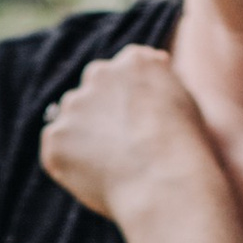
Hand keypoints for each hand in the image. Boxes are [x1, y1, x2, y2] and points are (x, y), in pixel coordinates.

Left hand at [37, 44, 217, 224]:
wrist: (165, 181)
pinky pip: (56, 150)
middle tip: (121, 148)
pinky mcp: (56, 138)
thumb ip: (161, 82)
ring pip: (70, 120)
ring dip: (82, 138)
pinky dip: (70, 163)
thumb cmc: (185, 149)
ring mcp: (73, 106)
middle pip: (91, 91)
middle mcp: (99, 74)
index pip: (121, 72)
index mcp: (134, 61)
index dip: (126, 100)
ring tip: (112, 167)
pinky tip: (97, 179)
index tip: (136, 124)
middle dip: (99, 115)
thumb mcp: (186, 102)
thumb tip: (156, 63)